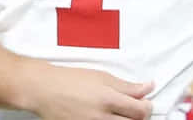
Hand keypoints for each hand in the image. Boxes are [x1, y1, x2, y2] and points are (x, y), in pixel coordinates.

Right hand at [21, 63, 153, 119]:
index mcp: (109, 100)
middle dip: (137, 118)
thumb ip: (127, 86)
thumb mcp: (102, 77)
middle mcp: (102, 119)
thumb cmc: (70, 80)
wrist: (44, 90)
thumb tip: (148, 87)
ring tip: (116, 114)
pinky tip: (104, 118)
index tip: (145, 103)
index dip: (148, 107)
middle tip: (131, 109)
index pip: (141, 112)